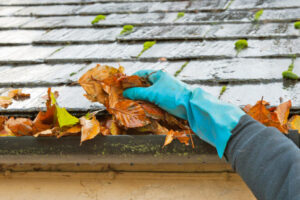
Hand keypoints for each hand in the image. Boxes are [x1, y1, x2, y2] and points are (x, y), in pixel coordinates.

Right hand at [123, 70, 244, 157]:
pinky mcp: (166, 100)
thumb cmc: (173, 95)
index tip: (121, 87)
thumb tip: (124, 93)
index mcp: (158, 75)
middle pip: (143, 84)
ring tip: (130, 104)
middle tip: (124, 97)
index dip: (130, 80)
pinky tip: (141, 108)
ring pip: (147, 93)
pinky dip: (147, 103)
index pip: (140, 74)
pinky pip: (153, 100)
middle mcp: (160, 81)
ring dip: (140, 98)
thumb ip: (138, 93)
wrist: (191, 106)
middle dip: (134, 91)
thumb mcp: (153, 93)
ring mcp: (163, 91)